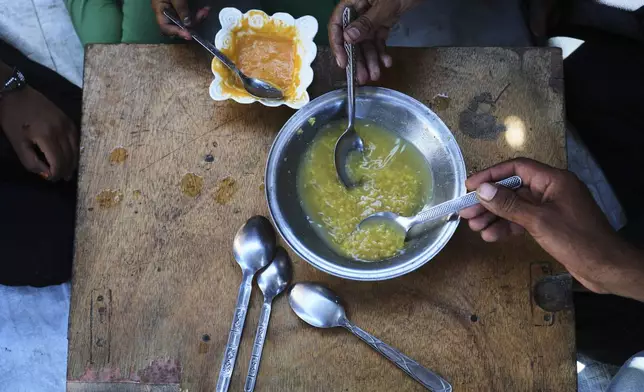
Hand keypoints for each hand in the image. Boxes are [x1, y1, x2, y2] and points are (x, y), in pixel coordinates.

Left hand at [0, 85, 77, 180]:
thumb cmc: (12, 119)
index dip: (56, 174)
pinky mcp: (68, 119)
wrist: (16, 93)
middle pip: (69, 157)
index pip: (58, 162)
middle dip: (65, 170)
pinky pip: (77, 139)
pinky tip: (72, 156)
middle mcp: (61, 131)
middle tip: (60, 178)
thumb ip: (30, 161)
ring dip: (73, 162)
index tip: (50, 179)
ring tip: (68, 171)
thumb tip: (45, 173)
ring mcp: (67, 124)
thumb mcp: (16, 142)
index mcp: (46, 137)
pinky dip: (76, 150)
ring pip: (76, 149)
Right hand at [151, 0, 209, 39]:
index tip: (189, 35)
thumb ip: (181, 9)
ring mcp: (175, 9)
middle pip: (179, 26)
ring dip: (198, 18)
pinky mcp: (183, 6)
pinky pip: (191, 14)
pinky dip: (198, 13)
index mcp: (160, 9)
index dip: (177, 32)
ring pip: (187, 21)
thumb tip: (187, 24)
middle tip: (203, 15)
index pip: (165, 27)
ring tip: (205, 10)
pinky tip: (205, 9)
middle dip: (192, 23)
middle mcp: (167, 12)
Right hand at [329, 0, 421, 83]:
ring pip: (367, 42)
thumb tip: (348, 38)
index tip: (343, 63)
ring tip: (375, 74)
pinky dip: (382, 51)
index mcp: (353, 1)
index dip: (338, 45)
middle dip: (358, 59)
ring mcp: (372, 16)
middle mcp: (359, 10)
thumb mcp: (384, 5)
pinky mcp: (384, 21)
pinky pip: (379, 39)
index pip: (337, 25)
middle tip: (362, 76)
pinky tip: (386, 62)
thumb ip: (366, 22)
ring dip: (371, 59)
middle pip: (353, 38)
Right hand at [460, 158, 643, 300]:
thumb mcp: (539, 221)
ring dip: (494, 216)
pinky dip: (507, 228)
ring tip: (474, 227)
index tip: (469, 186)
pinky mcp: (550, 225)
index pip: (517, 168)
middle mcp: (551, 190)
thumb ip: (509, 205)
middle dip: (489, 200)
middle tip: (465, 211)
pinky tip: (491, 236)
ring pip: (515, 207)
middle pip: (513, 189)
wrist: (606, 268)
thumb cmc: (577, 240)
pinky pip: (523, 221)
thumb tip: (482, 190)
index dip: (491, 175)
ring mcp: (550, 208)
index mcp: (554, 180)